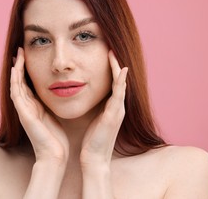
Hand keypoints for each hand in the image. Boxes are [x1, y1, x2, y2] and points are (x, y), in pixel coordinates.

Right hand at [10, 47, 68, 163]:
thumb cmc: (57, 138)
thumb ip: (54, 103)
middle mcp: (27, 106)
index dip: (27, 69)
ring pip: (16, 84)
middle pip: (20, 81)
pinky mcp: (23, 114)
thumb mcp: (56, 114)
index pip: (28, 83)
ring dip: (16, 68)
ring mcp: (23, 110)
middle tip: (20, 49)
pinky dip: (16, 80)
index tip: (30, 54)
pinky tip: (17, 68)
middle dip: (19, 65)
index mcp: (35, 106)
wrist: (55, 155)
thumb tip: (63, 90)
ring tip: (18, 54)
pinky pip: (17, 93)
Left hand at [80, 50, 127, 166]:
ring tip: (114, 53)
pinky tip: (121, 71)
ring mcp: (118, 111)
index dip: (110, 69)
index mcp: (112, 107)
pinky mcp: (114, 116)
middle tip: (111, 48)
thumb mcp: (94, 119)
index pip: (112, 83)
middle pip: (118, 81)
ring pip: (120, 85)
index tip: (105, 54)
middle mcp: (118, 107)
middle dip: (115, 64)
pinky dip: (120, 82)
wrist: (94, 158)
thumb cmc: (92, 140)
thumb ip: (96, 107)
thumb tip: (87, 96)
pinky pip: (119, 95)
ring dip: (118, 69)